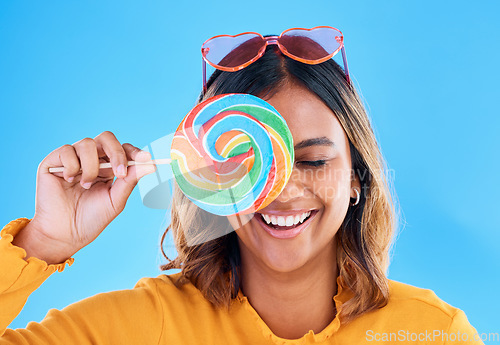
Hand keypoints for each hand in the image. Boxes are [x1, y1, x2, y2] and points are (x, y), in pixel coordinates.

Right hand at [12, 131, 155, 263]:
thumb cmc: (91, 219)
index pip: (122, 149)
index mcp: (107, 167)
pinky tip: (70, 181)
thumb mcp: (116, 199)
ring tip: (86, 185)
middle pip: (106, 138)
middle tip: (119, 173)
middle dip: (116, 153)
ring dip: (91, 167)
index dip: (133, 151)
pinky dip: (72, 166)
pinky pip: (67, 151)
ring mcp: (72, 159)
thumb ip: (130, 180)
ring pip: (87, 144)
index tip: (145, 158)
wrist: (65, 234)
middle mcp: (90, 159)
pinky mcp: (53, 161)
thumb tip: (151, 165)